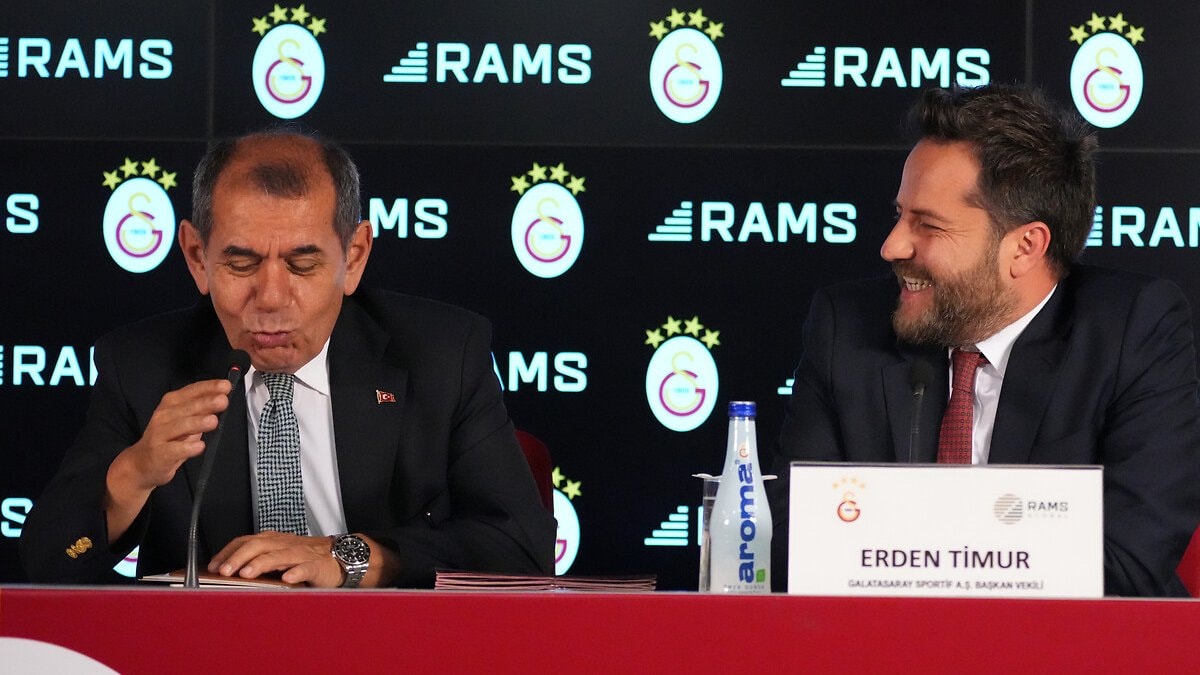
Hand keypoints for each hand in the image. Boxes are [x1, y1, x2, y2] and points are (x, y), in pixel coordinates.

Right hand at [119, 378, 233, 490]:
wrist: (142, 463)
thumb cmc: (169, 439)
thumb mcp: (186, 421)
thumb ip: (202, 411)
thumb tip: (222, 399)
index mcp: (171, 403)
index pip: (191, 391)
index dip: (208, 388)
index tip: (226, 386)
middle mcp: (163, 415)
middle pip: (187, 407)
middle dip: (206, 403)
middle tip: (223, 401)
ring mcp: (159, 434)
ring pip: (180, 426)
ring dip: (197, 422)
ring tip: (213, 421)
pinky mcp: (159, 453)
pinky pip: (174, 449)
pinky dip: (188, 448)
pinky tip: (200, 446)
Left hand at [208, 532, 343, 586]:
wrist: (341, 557)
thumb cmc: (307, 557)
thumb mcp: (279, 555)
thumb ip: (259, 561)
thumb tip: (230, 572)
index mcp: (273, 541)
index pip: (245, 541)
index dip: (228, 552)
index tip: (212, 565)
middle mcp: (284, 544)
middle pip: (257, 545)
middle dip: (238, 557)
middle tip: (223, 570)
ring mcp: (300, 554)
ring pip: (277, 555)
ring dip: (260, 563)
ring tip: (246, 573)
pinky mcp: (315, 565)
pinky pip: (304, 568)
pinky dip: (295, 572)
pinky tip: (287, 579)